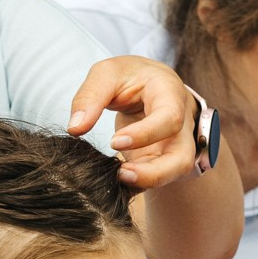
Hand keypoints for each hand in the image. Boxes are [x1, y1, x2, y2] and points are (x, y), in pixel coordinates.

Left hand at [67, 56, 208, 190]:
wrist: (148, 85)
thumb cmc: (129, 77)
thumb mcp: (107, 74)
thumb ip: (90, 97)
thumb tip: (75, 128)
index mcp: (169, 93)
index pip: (169, 118)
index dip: (146, 134)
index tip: (115, 142)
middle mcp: (180, 123)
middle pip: (182, 156)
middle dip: (155, 172)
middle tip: (122, 173)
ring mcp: (174, 144)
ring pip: (175, 173)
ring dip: (149, 182)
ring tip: (120, 180)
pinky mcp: (162, 159)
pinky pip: (156, 178)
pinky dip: (138, 184)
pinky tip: (117, 183)